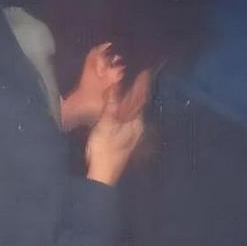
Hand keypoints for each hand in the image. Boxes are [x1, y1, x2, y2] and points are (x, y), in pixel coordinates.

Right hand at [85, 69, 151, 185]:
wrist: (102, 176)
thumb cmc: (104, 151)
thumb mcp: (106, 126)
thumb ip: (112, 105)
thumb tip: (116, 84)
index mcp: (136, 123)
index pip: (141, 98)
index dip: (142, 84)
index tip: (144, 69)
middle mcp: (137, 128)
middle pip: (137, 105)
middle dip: (135, 90)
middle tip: (131, 74)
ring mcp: (130, 135)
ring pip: (132, 112)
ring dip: (128, 100)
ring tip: (124, 86)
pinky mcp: (122, 140)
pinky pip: (125, 119)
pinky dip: (123, 110)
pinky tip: (117, 107)